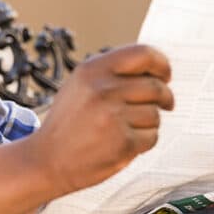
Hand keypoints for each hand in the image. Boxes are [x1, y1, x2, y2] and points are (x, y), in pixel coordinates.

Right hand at [26, 44, 173, 194]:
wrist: (48, 159)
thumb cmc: (68, 123)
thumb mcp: (80, 85)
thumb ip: (112, 73)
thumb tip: (155, 68)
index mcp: (92, 69)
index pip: (143, 54)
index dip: (162, 64)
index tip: (164, 75)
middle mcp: (102, 89)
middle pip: (156, 86)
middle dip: (164, 98)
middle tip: (162, 105)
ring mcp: (113, 116)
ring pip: (156, 114)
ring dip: (149, 123)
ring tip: (127, 127)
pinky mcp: (123, 142)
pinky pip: (152, 136)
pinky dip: (144, 141)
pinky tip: (124, 142)